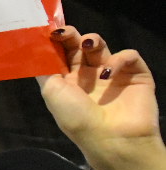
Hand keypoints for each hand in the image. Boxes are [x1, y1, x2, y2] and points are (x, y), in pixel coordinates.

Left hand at [38, 28, 165, 169]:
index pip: (61, 53)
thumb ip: (44, 69)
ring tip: (87, 44)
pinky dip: (119, 59)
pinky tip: (108, 71)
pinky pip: (129, 56)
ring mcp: (113, 74)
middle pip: (79, 46)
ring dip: (92, 40)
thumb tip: (34, 50)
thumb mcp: (51, 93)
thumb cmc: (77, 118)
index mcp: (68, 81)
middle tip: (64, 32)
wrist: (111, 139)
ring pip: (102, 46)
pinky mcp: (136, 75)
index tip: (48, 30)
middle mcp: (89, 76)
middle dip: (71, 36)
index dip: (55, 41)